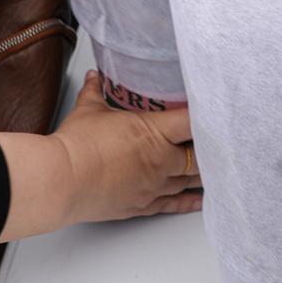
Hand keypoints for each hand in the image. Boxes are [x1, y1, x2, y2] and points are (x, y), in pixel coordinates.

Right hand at [0, 72, 199, 241]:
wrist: (63, 181)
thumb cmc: (77, 146)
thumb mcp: (89, 109)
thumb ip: (95, 91)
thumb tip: (94, 77)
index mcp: (153, 132)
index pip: (191, 122)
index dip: (206, 117)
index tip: (216, 115)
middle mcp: (160, 161)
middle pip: (198, 156)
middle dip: (208, 151)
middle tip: (218, 146)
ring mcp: (153, 186)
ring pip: (189, 180)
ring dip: (202, 175)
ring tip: (215, 171)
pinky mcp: (143, 205)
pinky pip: (173, 204)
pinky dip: (188, 202)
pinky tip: (199, 200)